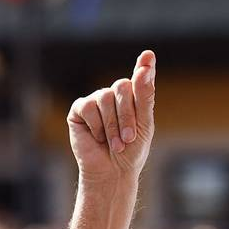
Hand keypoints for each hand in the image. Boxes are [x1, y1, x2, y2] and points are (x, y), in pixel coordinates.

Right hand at [67, 50, 156, 182]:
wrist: (111, 172)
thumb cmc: (131, 151)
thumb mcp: (144, 124)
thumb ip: (144, 97)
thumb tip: (144, 69)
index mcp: (135, 97)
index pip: (141, 76)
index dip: (144, 65)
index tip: (148, 56)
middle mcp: (115, 95)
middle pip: (122, 87)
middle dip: (127, 115)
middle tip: (128, 138)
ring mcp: (97, 100)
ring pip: (105, 98)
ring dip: (112, 126)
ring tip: (116, 145)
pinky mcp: (80, 109)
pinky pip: (88, 107)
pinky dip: (96, 125)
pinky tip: (97, 138)